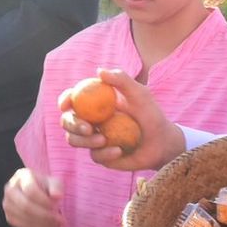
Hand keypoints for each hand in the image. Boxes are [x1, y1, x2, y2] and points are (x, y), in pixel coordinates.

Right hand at [3, 167, 64, 226]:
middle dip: (44, 214)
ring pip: (23, 217)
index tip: (57, 207)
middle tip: (58, 219)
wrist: (39, 199)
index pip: (30, 190)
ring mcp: (7, 202)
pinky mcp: (8, 215)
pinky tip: (45, 226)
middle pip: (25, 205)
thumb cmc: (47, 188)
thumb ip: (57, 187)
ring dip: (41, 222)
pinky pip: (20, 225)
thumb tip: (57, 195)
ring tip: (54, 222)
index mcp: (22, 175)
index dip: (44, 201)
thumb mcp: (55, 184)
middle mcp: (10, 188)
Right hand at [57, 68, 184, 171]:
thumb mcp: (140, 94)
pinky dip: (105, 154)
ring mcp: (94, 138)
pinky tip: (119, 151)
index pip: (72, 99)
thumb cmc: (151, 114)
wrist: (161, 141)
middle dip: (72, 124)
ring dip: (85, 141)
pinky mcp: (101, 155)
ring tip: (104, 140)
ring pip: (74, 140)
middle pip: (67, 121)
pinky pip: (94, 156)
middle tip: (88, 128)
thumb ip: (121, 79)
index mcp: (95, 103)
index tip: (67, 104)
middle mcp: (90, 120)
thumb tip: (99, 71)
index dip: (65, 99)